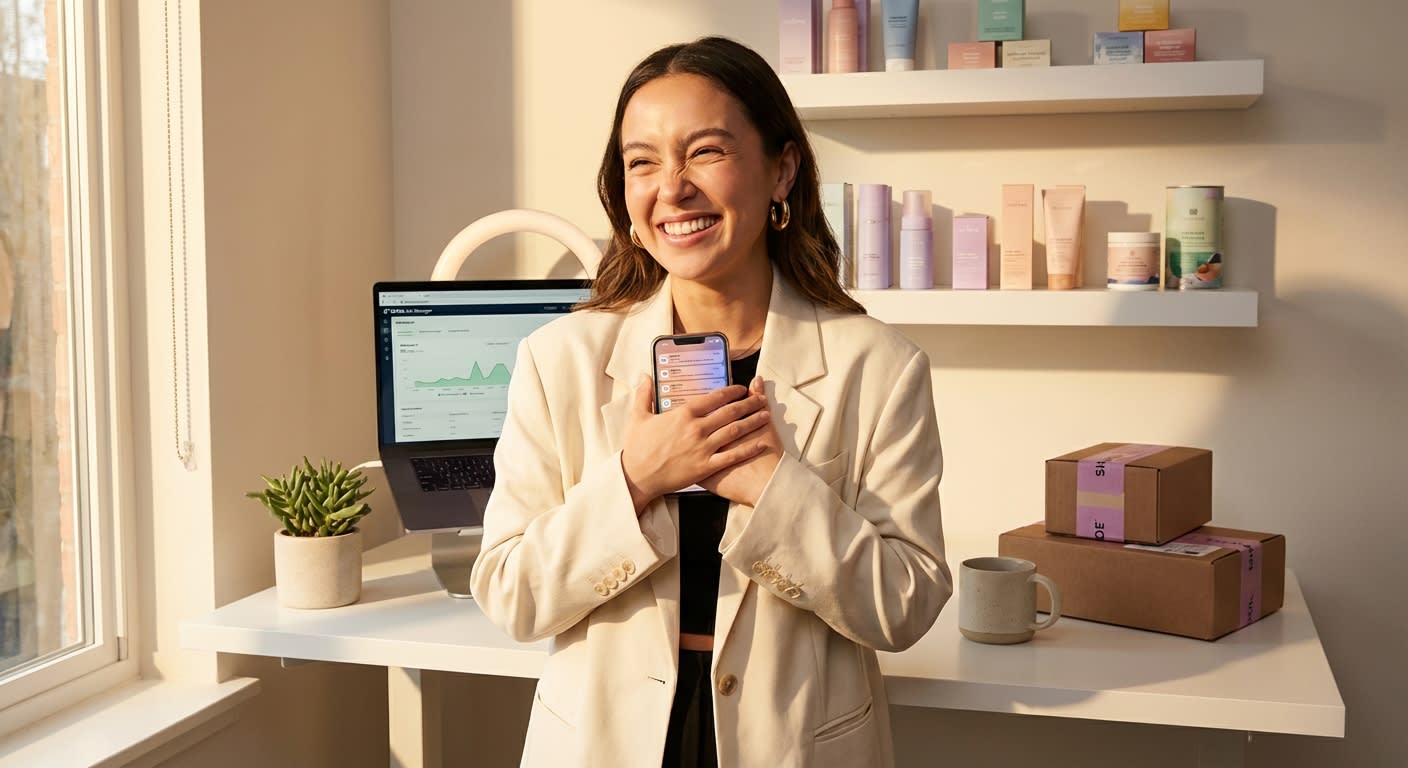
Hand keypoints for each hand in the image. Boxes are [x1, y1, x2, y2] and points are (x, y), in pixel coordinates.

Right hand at [620, 375, 772, 512]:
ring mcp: (702, 448)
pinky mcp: (705, 467)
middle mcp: (696, 428)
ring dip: (752, 421)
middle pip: (729, 412)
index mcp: (683, 414)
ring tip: (766, 415)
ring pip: (734, 431)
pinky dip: (749, 449)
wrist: (637, 477)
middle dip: (749, 404)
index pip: (714, 397)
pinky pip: (732, 456)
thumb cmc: (637, 448)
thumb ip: (644, 394)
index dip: (731, 391)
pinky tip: (762, 443)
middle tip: (761, 399)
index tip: (742, 389)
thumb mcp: (638, 417)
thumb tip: (645, 376)